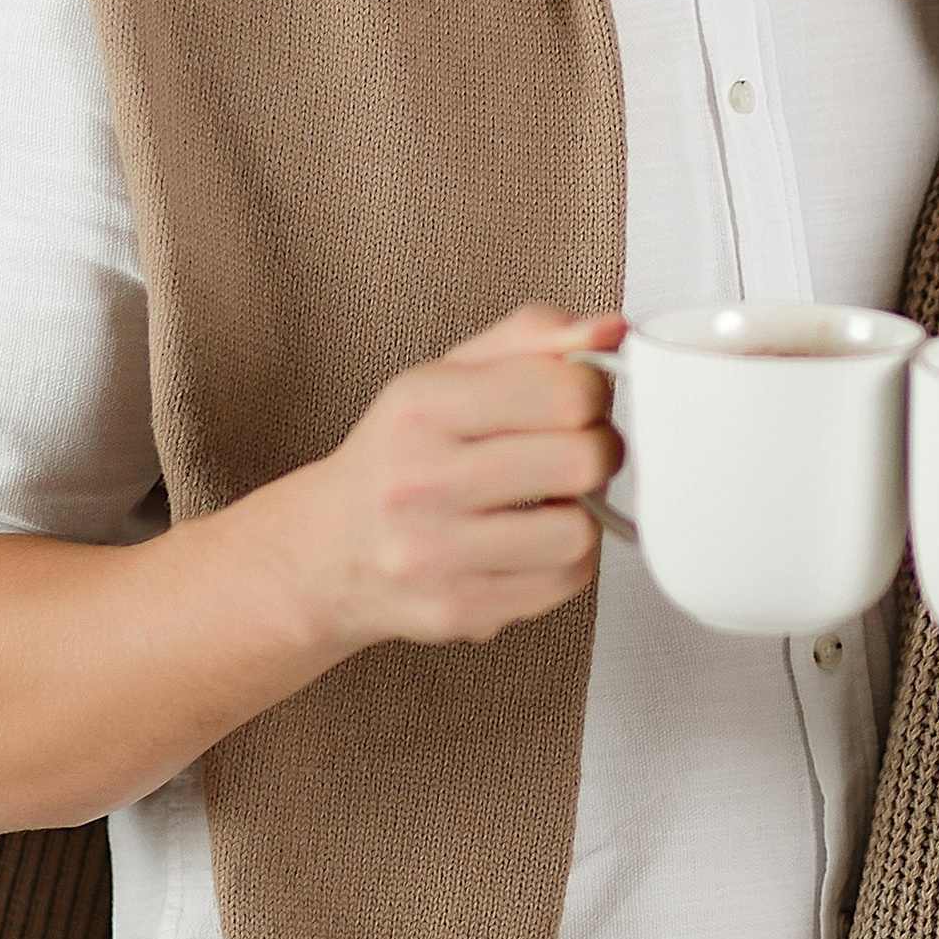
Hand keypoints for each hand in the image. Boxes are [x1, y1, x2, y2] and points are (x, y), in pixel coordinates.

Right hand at [270, 304, 625, 658]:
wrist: (325, 551)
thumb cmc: (400, 455)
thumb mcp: (448, 374)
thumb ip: (532, 338)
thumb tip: (612, 329)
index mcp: (422, 404)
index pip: (563, 390)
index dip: (594, 392)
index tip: (580, 399)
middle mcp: (420, 479)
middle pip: (581, 460)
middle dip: (598, 449)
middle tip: (577, 450)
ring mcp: (435, 553)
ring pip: (580, 531)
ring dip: (582, 513)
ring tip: (551, 501)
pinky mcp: (457, 609)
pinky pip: (564, 582)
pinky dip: (564, 559)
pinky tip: (531, 541)